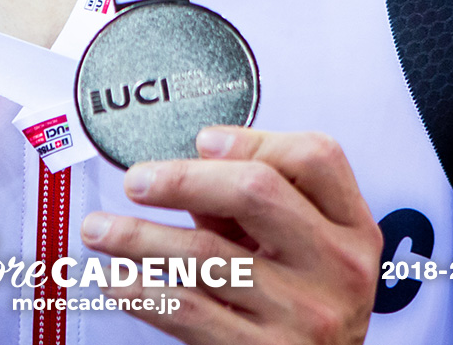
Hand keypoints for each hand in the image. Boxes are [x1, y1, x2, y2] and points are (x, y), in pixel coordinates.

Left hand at [80, 127, 378, 343]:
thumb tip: (192, 167)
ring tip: (101, 230)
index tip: (202, 142)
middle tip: (137, 182)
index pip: (315, 158)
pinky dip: (143, 290)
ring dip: (139, 238)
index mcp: (351, 230)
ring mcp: (304, 312)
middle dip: (182, 180)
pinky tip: (118, 279)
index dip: (254, 140)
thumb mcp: (305, 251)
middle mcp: (336, 267)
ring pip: (205, 254)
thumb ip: (259, 207)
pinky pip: (189, 309)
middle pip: (256, 192)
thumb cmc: (306, 310)